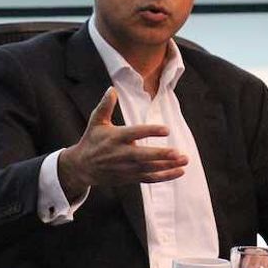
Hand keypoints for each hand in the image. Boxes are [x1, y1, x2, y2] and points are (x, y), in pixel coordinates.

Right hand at [58, 88, 188, 198]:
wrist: (82, 167)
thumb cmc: (92, 140)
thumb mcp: (96, 122)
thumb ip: (105, 106)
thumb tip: (111, 89)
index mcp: (115, 137)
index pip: (135, 133)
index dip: (151, 131)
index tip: (166, 129)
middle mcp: (121, 154)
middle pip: (144, 156)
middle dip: (161, 155)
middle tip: (179, 153)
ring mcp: (126, 168)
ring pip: (149, 168)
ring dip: (168, 166)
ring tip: (184, 161)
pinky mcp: (130, 177)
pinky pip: (149, 178)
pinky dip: (165, 177)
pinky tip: (179, 172)